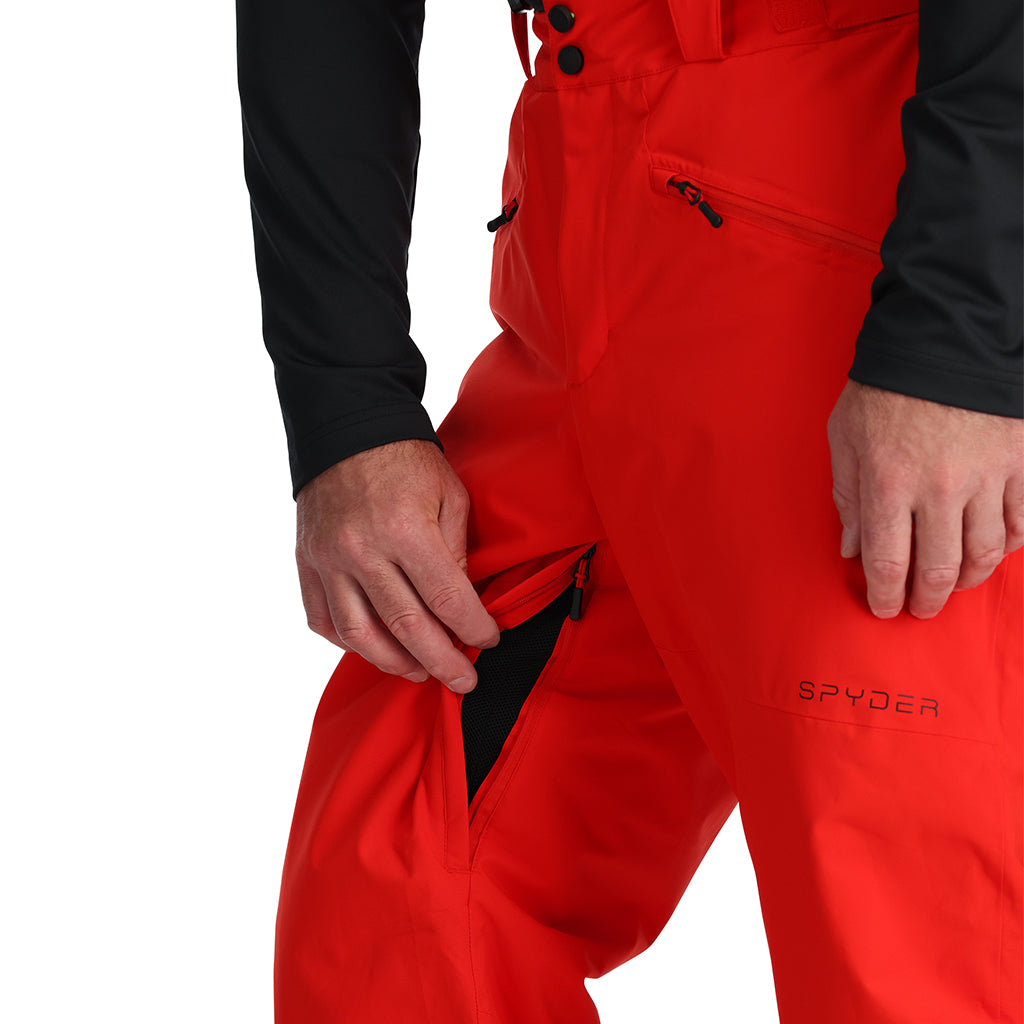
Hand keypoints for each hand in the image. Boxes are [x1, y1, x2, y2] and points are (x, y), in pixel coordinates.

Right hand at [295, 439, 499, 691]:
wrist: (346, 431)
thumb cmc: (406, 461)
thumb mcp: (449, 496)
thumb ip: (457, 552)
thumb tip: (462, 604)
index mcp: (406, 530)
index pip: (447, 599)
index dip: (473, 628)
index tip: (488, 640)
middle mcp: (363, 551)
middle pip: (406, 627)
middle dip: (441, 662)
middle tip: (463, 682)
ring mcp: (329, 561)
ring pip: (360, 636)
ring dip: (394, 663)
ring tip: (420, 672)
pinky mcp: (307, 564)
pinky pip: (324, 620)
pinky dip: (350, 644)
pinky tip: (376, 649)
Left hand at [827, 381, 1023, 618]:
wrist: (943, 340)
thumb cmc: (884, 389)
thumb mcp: (845, 438)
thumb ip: (847, 496)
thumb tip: (852, 548)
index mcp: (889, 482)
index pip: (888, 562)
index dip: (885, 595)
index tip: (884, 608)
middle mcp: (940, 488)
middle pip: (939, 568)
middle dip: (927, 599)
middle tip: (920, 607)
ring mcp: (986, 477)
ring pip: (985, 553)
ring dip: (968, 580)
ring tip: (954, 585)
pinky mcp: (1019, 462)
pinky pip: (1022, 523)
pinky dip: (1010, 546)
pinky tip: (992, 552)